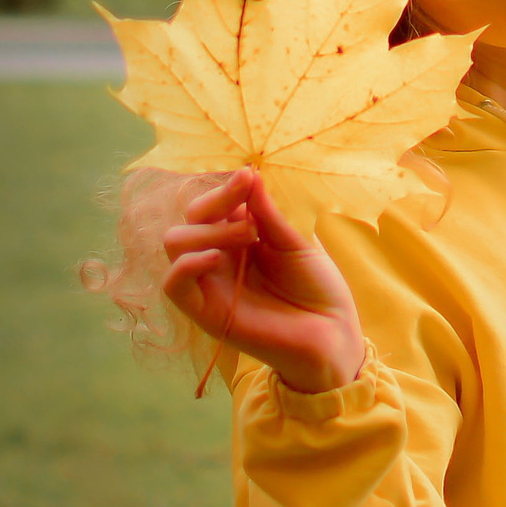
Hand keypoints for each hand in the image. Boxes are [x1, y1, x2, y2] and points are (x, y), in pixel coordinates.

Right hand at [160, 169, 366, 396]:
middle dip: (214, 205)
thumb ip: (267, 213)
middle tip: (252, 219)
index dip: (224, 189)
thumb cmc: (318, 287)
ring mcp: (210, 284)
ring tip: (248, 237)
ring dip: (207, 232)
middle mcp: (219, 258)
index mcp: (238, 238)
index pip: (212, 205)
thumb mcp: (294, 242)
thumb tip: (247, 173)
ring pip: (175, 244)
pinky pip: (174, 285)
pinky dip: (187, 265)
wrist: (332, 333)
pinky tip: (217, 258)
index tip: (247, 177)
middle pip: (190, 219)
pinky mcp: (205, 313)